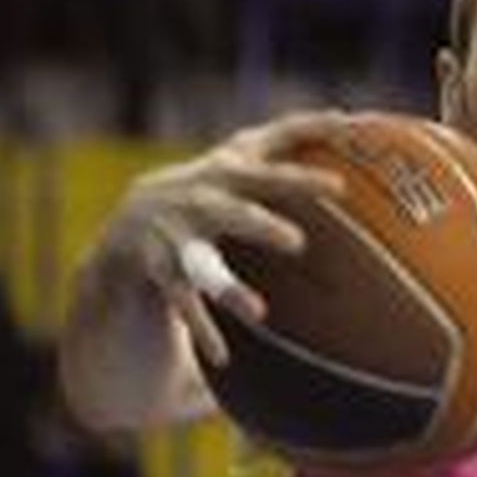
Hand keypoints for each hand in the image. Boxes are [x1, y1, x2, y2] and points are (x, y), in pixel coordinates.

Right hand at [102, 111, 350, 368]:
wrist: (128, 227)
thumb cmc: (207, 194)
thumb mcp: (241, 166)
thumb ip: (285, 145)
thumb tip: (348, 119)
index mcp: (225, 171)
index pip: (268, 158)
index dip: (303, 161)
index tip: (344, 175)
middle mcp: (196, 196)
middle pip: (233, 204)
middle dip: (261, 220)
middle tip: (297, 242)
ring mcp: (172, 233)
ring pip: (201, 260)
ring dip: (227, 286)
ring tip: (257, 312)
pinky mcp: (154, 269)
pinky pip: (181, 302)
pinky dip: (201, 329)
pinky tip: (221, 357)